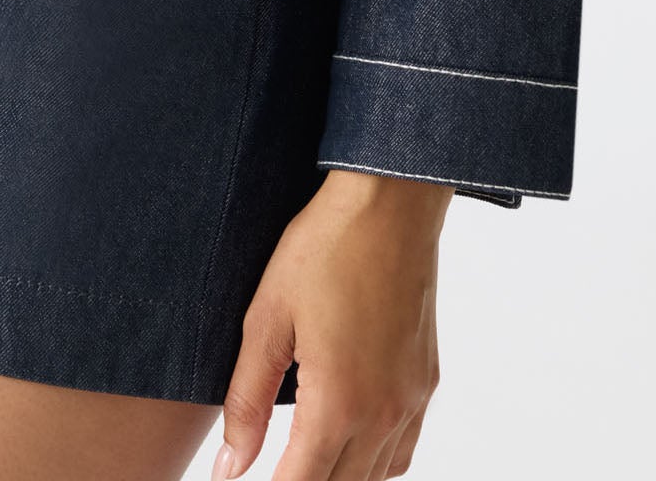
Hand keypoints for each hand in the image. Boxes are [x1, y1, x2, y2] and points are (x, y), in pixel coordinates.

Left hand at [213, 169, 450, 479]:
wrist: (391, 202)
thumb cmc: (326, 248)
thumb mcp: (267, 319)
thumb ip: (246, 401)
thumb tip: (229, 467)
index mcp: (338, 403)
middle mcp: (383, 414)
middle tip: (272, 468)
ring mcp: (411, 400)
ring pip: (376, 478)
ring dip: (339, 478)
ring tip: (302, 460)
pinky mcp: (426, 382)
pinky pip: (402, 450)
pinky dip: (374, 463)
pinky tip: (347, 442)